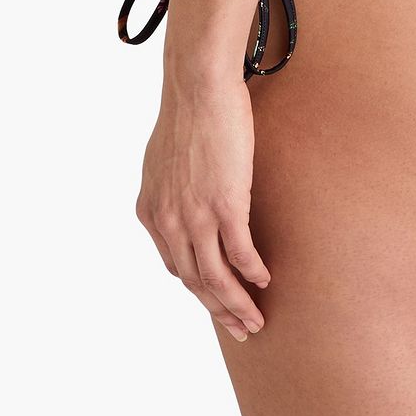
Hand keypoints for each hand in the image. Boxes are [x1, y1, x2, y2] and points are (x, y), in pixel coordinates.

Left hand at [136, 75, 270, 341]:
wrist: (197, 87)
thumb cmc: (187, 112)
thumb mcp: (164, 159)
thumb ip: (170, 187)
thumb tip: (183, 195)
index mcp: (151, 211)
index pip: (175, 265)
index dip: (199, 287)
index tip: (217, 299)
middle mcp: (168, 222)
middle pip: (194, 282)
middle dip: (218, 310)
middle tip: (240, 328)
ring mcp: (195, 217)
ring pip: (215, 278)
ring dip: (236, 304)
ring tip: (255, 320)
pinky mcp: (224, 206)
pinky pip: (239, 254)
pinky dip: (252, 273)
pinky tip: (265, 280)